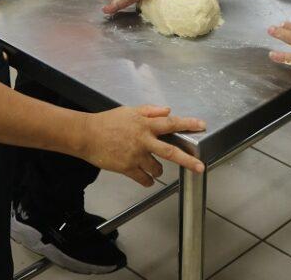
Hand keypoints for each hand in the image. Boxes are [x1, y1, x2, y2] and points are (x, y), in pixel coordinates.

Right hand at [81, 105, 205, 184]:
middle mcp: (143, 140)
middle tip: (200, 166)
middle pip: (170, 151)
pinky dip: (148, 180)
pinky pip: (144, 179)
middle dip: (188, 160)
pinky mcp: (127, 168)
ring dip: (159, 170)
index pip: (171, 123)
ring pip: (157, 169)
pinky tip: (147, 178)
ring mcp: (136, 155)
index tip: (202, 125)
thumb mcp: (130, 110)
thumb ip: (150, 111)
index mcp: (145, 123)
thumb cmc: (108, 121)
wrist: (87, 135)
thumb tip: (167, 110)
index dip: (188, 123)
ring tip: (155, 168)